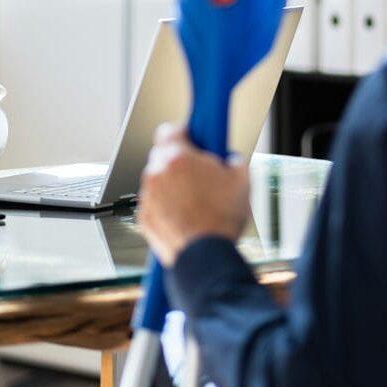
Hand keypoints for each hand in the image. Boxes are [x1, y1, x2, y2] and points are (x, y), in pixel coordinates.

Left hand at [137, 124, 250, 266]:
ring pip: (158, 181)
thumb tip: (231, 160)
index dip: (183, 133)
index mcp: (178, 158)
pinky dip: (165, 207)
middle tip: (199, 174)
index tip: (192, 138)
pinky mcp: (144, 217)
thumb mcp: (242, 180)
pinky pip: (154, 204)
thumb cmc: (220, 220)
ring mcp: (148, 196)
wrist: (205, 257)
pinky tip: (185, 217)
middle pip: (163, 156)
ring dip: (172, 186)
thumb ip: (234, 160)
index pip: (169, 129)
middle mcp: (157, 173)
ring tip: (195, 202)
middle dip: (179, 162)